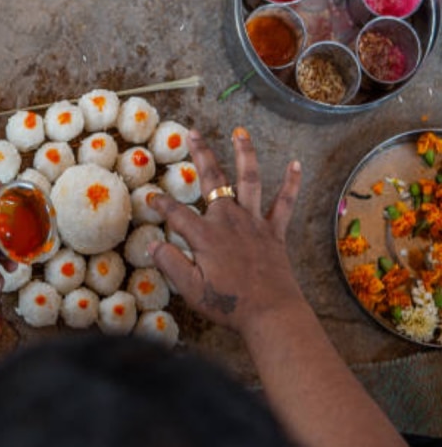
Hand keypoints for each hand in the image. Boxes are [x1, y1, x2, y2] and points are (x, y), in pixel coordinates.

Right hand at [149, 127, 304, 335]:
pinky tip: (296, 163)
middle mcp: (229, 220)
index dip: (161, 204)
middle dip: (200, 154)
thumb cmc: (229, 304)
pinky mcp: (274, 232)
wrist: (271, 313)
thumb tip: (152, 244)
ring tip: (240, 132)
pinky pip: (284, 203)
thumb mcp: (190, 289)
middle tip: (192, 133)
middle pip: (213, 180)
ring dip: (245, 153)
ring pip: (249, 180)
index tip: (151, 198)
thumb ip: (170, 263)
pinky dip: (292, 183)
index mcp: (206, 236)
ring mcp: (254, 223)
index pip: (176, 213)